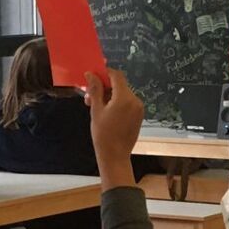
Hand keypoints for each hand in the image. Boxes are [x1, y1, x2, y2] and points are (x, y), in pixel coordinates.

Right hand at [87, 69, 144, 187]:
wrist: (115, 156)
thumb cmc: (103, 135)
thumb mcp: (96, 110)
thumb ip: (95, 90)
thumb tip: (91, 75)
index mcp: (124, 98)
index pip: (116, 75)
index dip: (104, 73)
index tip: (93, 76)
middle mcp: (135, 101)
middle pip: (119, 84)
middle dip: (104, 87)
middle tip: (89, 95)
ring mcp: (139, 108)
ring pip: (122, 93)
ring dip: (109, 95)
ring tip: (95, 106)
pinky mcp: (139, 115)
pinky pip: (127, 102)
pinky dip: (117, 102)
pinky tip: (106, 111)